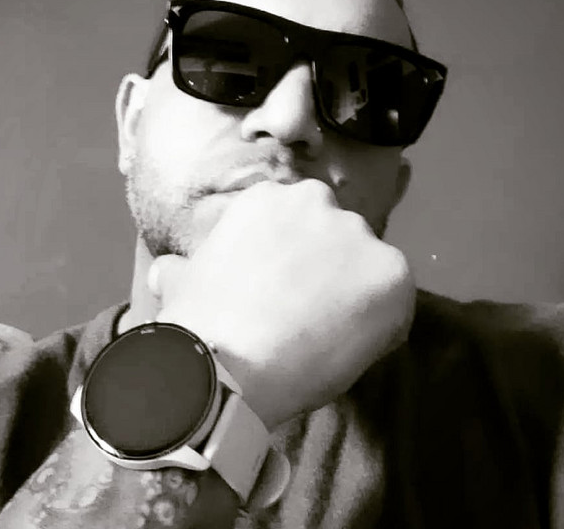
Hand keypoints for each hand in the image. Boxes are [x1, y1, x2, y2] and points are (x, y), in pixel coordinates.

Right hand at [151, 180, 414, 429]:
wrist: (227, 364)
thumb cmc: (199, 323)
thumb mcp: (181, 281)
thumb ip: (185, 267)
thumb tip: (168, 271)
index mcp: (268, 199)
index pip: (302, 227)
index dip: (296, 265)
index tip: (283, 294)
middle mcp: (317, 201)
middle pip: (337, 239)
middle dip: (328, 269)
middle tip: (307, 313)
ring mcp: (357, 233)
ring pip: (367, 267)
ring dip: (355, 294)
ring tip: (327, 336)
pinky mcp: (391, 271)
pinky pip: (395, 300)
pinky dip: (383, 325)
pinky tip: (350, 348)